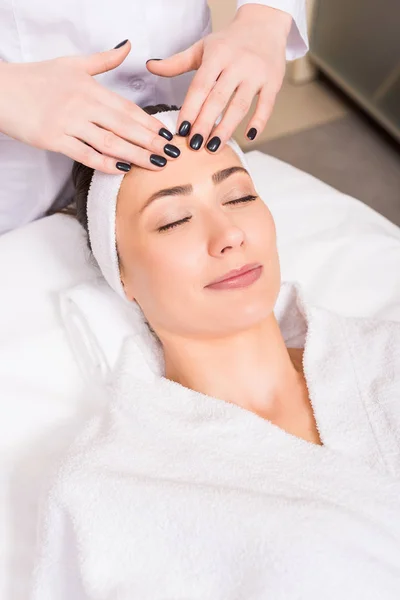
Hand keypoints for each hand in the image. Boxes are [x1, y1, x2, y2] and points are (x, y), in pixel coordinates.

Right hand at [0, 41, 179, 172]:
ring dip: (136, 155)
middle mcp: (82, 105)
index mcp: (90, 88)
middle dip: (151, 142)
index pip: (127, 108)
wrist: (0, 89)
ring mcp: (68, 123)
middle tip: (172, 154)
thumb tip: (128, 46)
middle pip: (124, 126)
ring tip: (156, 165)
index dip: (149, 123)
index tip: (167, 135)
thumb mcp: (72, 64)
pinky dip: (105, 163)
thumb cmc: (36, 78)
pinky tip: (123, 169)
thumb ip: (104, 60)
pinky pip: (85, 154)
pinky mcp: (54, 140)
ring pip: (109, 142)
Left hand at [147, 5, 290, 152]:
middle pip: (218, 99)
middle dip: (205, 124)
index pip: (200, 86)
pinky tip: (249, 136)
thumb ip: (177, 62)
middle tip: (194, 145)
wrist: (265, 24)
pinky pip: (266, 106)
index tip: (181, 130)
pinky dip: (259, 122)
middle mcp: (237, 64)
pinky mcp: (273, 82)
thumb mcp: (202, 48)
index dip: (190, 109)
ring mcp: (257, 74)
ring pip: (240, 105)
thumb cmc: (229, 42)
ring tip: (214, 147)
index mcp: (217, 55)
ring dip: (226, 128)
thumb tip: (151, 66)